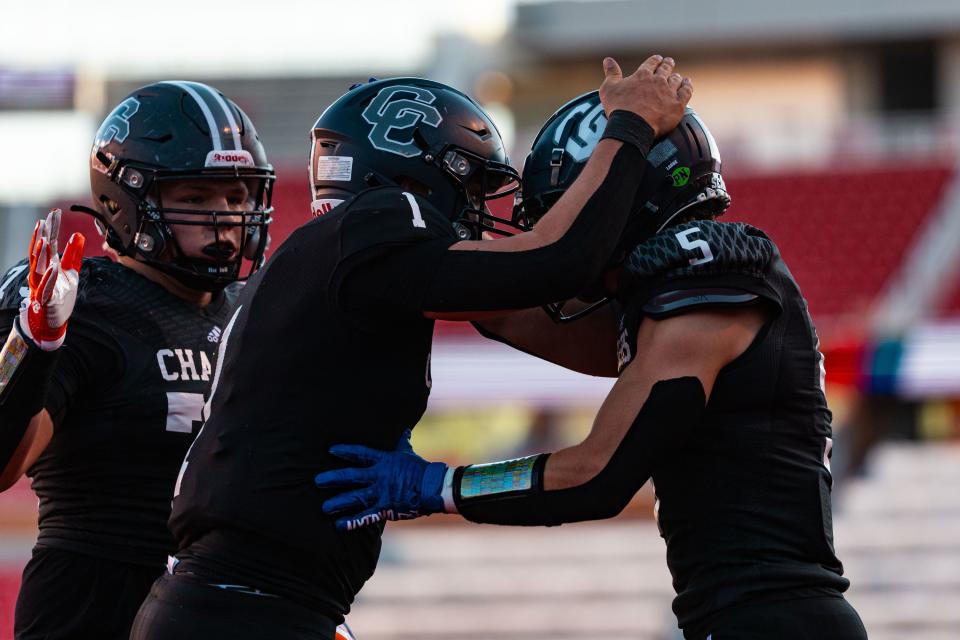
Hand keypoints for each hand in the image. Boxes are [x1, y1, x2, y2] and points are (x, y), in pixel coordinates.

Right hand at [18, 209, 85, 350]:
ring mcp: (41, 286)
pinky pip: (46, 288)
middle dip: (42, 235)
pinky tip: (53, 268)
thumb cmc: (60, 297)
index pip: (49, 244)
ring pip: (37, 268)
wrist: (53, 322)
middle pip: (40, 252)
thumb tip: (78, 235)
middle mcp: (42, 273)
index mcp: (49, 265)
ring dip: (40, 254)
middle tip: (45, 219)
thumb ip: (74, 255)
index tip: (55, 212)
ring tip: (44, 239)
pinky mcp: (45, 300)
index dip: (51, 228)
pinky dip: (49, 278)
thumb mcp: (71, 273)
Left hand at [314, 430, 447, 530]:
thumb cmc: (420, 469)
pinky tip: (339, 525)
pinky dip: (352, 521)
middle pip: (351, 477)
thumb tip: (404, 430)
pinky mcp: (384, 509)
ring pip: (355, 498)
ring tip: (324, 507)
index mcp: (383, 461)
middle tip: (318, 481)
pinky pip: (365, 516)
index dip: (345, 452)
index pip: (360, 454)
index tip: (331, 451)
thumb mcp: (408, 453)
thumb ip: (402, 443)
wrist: (432, 487)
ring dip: (338, 502)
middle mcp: (378, 477)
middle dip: (333, 478)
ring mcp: (380, 494)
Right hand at [599, 55, 692, 136]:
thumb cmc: (619, 109)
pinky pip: (686, 92)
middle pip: (665, 69)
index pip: (651, 63)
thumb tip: (608, 60)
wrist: (632, 126)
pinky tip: (687, 84)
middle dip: (667, 65)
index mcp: (642, 75)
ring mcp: (669, 92)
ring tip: (678, 76)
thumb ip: (611, 73)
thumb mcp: (609, 88)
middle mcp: (658, 81)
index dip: (655, 60)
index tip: (658, 59)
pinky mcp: (677, 105)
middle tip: (669, 62)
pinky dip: (687, 86)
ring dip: (677, 77)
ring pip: (676, 80)